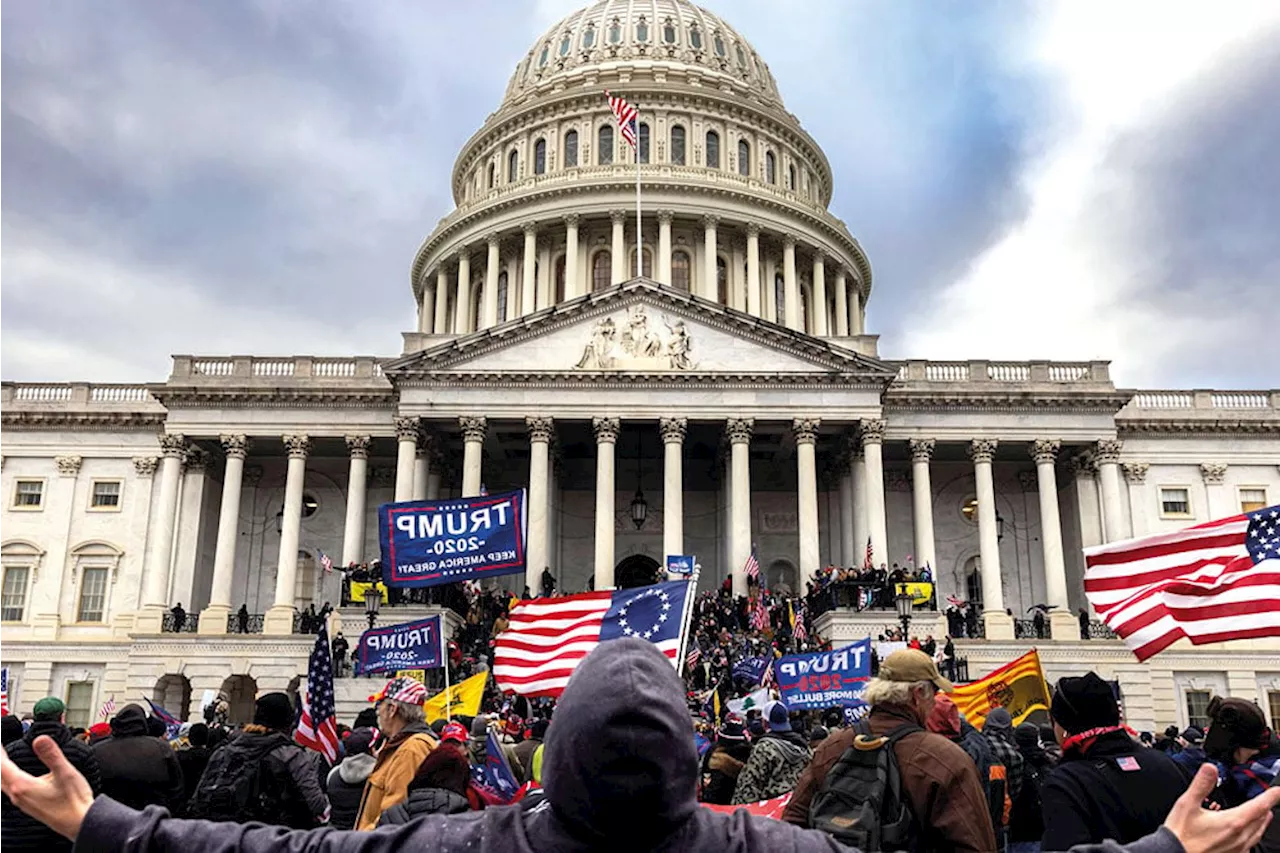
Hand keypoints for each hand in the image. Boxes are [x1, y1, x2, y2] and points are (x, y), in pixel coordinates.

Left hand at [0, 736, 95, 839]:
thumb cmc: (73, 802)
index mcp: (23, 786)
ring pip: (3, 784)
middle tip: (1, 749)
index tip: (0, 743)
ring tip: (4, 761)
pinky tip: (15, 779)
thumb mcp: (65, 772)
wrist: (79, 822)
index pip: (2, 766)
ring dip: (2, 771)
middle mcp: (19, 795)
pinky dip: (7, 780)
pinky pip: (10, 790)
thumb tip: (39, 739)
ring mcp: (23, 802)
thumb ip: (51, 755)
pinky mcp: (29, 806)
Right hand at [1164, 763, 1279, 852]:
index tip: (1277, 791)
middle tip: (1269, 800)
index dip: (1271, 796)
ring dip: (1262, 823)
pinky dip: (1252, 836)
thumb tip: (1210, 768)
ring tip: (1264, 816)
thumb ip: (1201, 785)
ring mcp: (1238, 849)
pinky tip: (1247, 837)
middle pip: (1261, 820)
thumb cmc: (1180, 834)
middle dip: (1266, 808)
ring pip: (1257, 834)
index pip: (1259, 806)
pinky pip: (1249, 845)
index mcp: (1232, 821)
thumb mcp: (1187, 804)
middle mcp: (1240, 837)